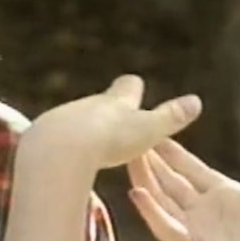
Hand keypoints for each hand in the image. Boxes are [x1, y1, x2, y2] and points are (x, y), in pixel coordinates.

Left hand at [23, 75, 201, 169]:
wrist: (59, 147)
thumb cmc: (108, 139)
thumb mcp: (147, 130)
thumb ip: (170, 118)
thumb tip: (197, 102)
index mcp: (116, 102)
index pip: (128, 88)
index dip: (133, 88)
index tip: (135, 84)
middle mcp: (88, 105)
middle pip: (100, 102)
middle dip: (107, 107)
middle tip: (112, 109)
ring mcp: (63, 118)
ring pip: (76, 119)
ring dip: (83, 127)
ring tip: (87, 138)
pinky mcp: (43, 136)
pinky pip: (55, 138)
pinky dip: (63, 145)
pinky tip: (62, 156)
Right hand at [128, 136, 239, 240]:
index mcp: (225, 196)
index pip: (191, 168)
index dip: (173, 153)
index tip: (156, 133)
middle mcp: (203, 210)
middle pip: (170, 180)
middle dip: (151, 161)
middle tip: (132, 138)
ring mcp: (193, 228)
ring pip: (160, 198)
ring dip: (145, 178)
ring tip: (129, 156)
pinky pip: (165, 226)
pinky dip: (150, 210)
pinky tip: (137, 193)